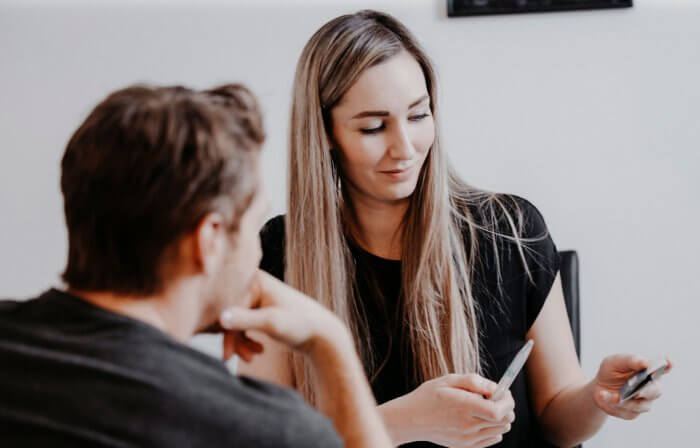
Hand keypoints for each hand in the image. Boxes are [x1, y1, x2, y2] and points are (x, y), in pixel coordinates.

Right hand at [218, 269, 346, 360]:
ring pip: (235, 323)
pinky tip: (258, 352)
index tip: (227, 356)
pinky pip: (242, 325)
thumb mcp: (271, 323)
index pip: (229, 307)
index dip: (227, 333)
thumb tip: (220, 318)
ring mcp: (256, 296)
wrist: (322, 334)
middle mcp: (252, 283)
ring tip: (253, 357)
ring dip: (241, 342)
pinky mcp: (260, 308)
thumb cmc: (300, 325)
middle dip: (236, 340)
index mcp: (254, 279)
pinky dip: (247, 340)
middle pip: (230, 315)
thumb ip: (245, 320)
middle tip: (246, 359)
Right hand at [387, 373, 514, 446]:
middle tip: (494, 397)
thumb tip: (494, 387)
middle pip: (505, 421)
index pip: (499, 410)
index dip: (507, 400)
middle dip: (506, 407)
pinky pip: (492, 439)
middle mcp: (467, 426)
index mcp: (463, 407)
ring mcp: (467, 439)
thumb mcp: (448, 380)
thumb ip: (473, 381)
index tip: (504, 391)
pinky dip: (492, 428)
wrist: (411, 420)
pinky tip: (478, 418)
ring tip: (483, 407)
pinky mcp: (466, 446)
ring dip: (499, 417)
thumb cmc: (428, 396)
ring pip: (501, 430)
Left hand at [592, 354, 671, 419]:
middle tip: (638, 391)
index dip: (667, 365)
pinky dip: (613, 403)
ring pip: (641, 405)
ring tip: (613, 396)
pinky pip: (626, 411)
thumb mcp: (614, 362)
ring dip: (626, 401)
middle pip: (656, 391)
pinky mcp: (632, 413)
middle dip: (647, 391)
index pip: (663, 368)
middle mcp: (650, 388)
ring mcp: (643, 402)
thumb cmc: (610, 372)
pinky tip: (604, 395)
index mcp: (648, 372)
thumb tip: (644, 362)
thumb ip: (629, 361)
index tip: (668, 362)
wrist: (598, 388)